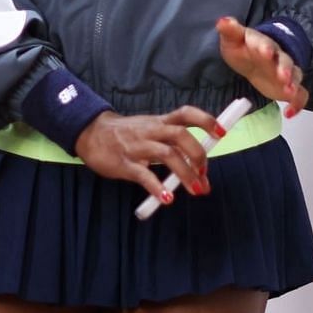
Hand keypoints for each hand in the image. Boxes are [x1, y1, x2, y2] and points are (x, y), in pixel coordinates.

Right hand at [73, 107, 224, 202]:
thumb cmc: (126, 135)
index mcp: (159, 122)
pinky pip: (143, 175)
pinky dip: (157, 187)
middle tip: (204, 174)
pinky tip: (167, 198)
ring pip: (166, 154)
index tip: (221, 133)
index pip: (185, 114)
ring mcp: (137, 146)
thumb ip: (173, 147)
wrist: (90, 134)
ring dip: (185, 173)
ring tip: (197, 190)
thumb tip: (201, 173)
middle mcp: (150, 131)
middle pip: (179, 135)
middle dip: (198, 154)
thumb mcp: (149, 131)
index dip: (206, 120)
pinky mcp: (124, 163)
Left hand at [217, 16, 307, 117]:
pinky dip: (298, 103)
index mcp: (262, 44)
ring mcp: (285, 72)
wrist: (253, 59)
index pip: (265, 43)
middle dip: (285, 68)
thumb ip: (230, 31)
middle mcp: (277, 57)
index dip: (265, 47)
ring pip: (295, 76)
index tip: (265, 52)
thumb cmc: (242, 49)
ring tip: (289, 93)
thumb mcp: (232, 39)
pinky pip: (299, 94)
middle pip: (285, 61)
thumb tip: (222, 21)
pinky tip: (290, 113)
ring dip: (293, 84)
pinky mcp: (288, 86)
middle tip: (283, 77)